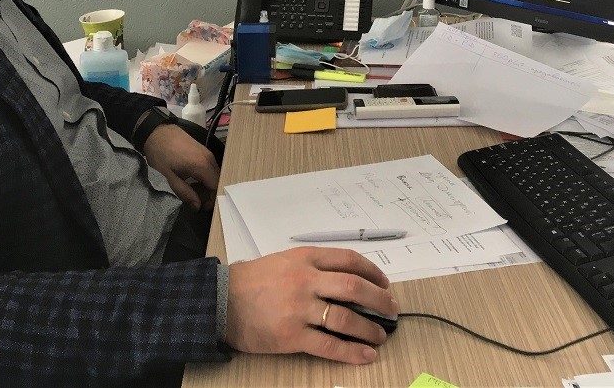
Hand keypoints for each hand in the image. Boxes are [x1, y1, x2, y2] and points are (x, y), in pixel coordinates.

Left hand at [143, 124, 218, 210]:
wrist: (156, 131)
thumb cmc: (161, 155)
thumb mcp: (169, 177)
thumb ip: (185, 193)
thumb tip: (197, 207)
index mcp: (203, 166)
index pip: (217, 187)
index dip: (212, 200)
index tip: (201, 208)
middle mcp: (210, 159)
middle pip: (217, 181)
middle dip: (209, 194)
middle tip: (195, 201)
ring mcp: (207, 153)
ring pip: (214, 175)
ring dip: (206, 186)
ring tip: (191, 191)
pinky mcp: (203, 151)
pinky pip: (209, 168)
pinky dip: (204, 177)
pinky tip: (192, 180)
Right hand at [226, 246, 397, 363]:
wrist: (221, 300)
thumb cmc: (252, 280)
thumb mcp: (284, 261)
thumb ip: (312, 266)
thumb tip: (347, 279)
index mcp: (305, 258)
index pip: (349, 259)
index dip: (373, 272)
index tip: (384, 283)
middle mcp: (305, 280)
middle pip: (354, 286)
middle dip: (379, 299)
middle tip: (392, 310)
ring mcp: (299, 309)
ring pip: (346, 318)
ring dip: (369, 329)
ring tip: (380, 336)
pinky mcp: (292, 335)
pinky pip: (329, 345)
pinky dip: (351, 352)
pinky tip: (365, 355)